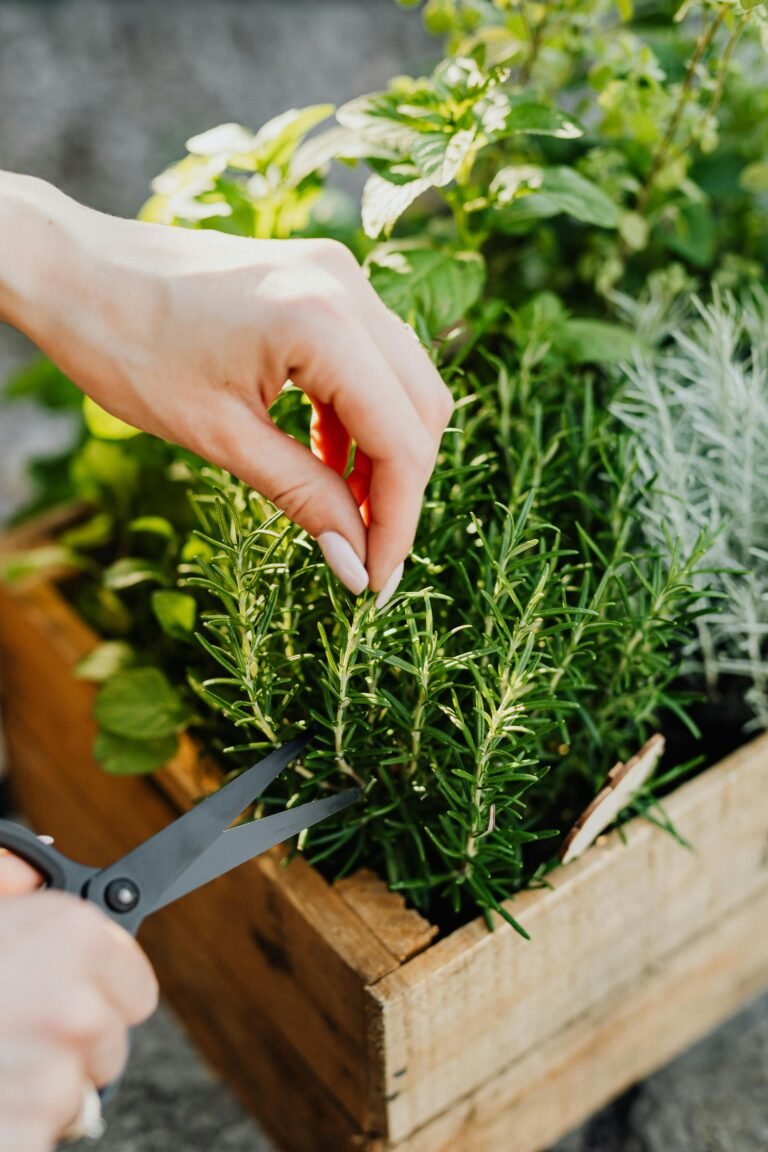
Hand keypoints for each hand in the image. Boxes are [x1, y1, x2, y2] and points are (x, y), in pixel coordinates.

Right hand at [0, 851, 157, 1151]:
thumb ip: (6, 875)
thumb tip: (35, 873)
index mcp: (73, 937)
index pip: (136, 989)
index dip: (99, 994)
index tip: (63, 997)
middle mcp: (76, 1007)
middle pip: (106, 1046)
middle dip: (63, 1046)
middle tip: (3, 1031)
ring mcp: (53, 1080)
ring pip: (72, 1098)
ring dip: (33, 1092)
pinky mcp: (25, 1138)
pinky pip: (39, 1138)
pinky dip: (13, 1130)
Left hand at [1, 174, 452, 599]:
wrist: (73, 269)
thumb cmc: (125, 346)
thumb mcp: (217, 436)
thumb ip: (301, 495)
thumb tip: (356, 563)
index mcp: (321, 322)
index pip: (401, 439)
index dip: (398, 519)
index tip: (377, 580)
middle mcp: (346, 287)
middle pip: (423, 408)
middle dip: (400, 489)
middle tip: (366, 552)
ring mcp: (340, 276)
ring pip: (406, 384)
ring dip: (385, 453)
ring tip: (343, 510)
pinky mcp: (324, 280)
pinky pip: (373, 359)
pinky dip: (363, 416)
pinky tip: (329, 458)